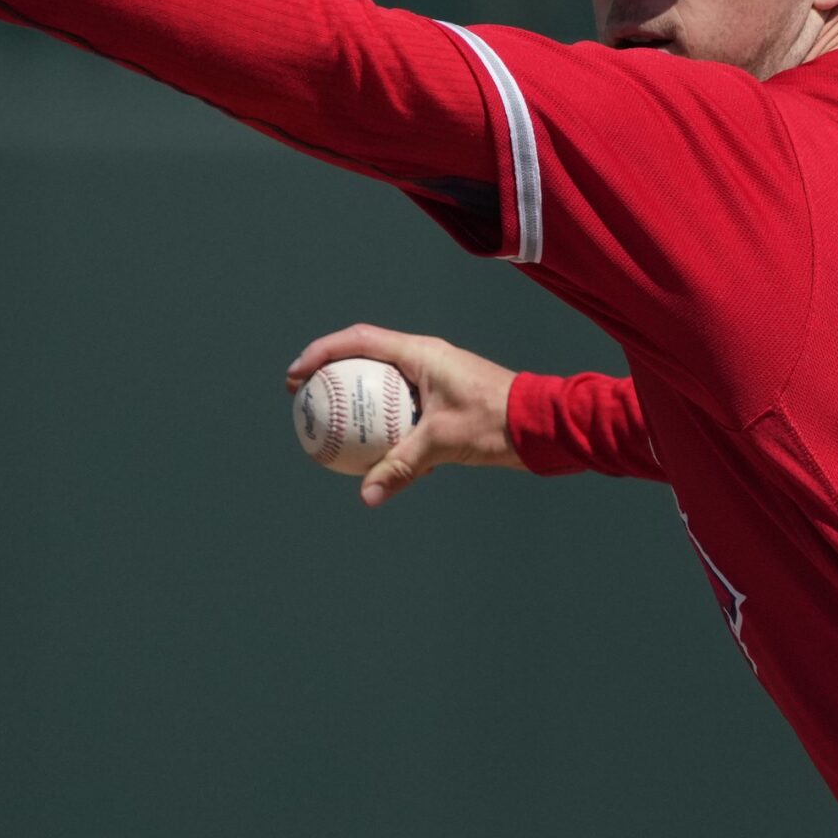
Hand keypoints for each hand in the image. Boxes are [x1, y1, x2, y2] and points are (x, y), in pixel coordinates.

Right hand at [285, 324, 523, 507]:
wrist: (541, 425)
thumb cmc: (495, 421)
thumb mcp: (443, 443)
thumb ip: (402, 466)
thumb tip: (367, 495)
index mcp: (420, 353)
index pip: (358, 341)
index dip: (320, 353)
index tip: (295, 376)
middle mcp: (425, 359)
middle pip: (364, 357)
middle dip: (330, 373)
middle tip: (303, 397)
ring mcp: (434, 378)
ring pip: (383, 384)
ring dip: (356, 400)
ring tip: (330, 426)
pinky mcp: (443, 400)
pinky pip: (402, 408)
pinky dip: (383, 424)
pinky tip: (373, 455)